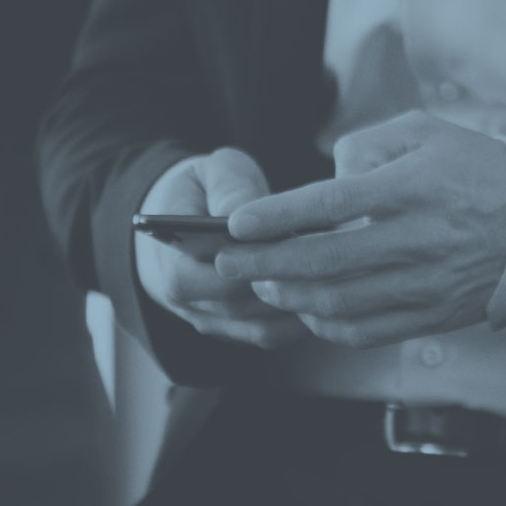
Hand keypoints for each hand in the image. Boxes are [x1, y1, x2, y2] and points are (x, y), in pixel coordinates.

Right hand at [135, 148, 310, 348]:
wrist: (181, 216)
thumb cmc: (202, 189)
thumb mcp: (211, 171)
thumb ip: (227, 186)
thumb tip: (238, 212)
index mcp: (170, 261)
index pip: (215, 277)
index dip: (258, 264)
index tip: (296, 241)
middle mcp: (184, 301)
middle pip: (243, 306)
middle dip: (286, 284)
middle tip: (330, 262)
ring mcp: (209, 320)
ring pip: (260, 327)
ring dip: (298, 306)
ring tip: (335, 277)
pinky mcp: (232, 329)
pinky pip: (269, 334)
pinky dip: (298, 319)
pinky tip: (326, 293)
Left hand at [217, 111, 505, 347]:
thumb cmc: (478, 170)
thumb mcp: (427, 131)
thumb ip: (367, 146)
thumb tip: (328, 177)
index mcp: (410, 188)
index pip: (328, 204)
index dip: (276, 217)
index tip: (237, 225)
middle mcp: (415, 239)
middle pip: (322, 260)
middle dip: (264, 264)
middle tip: (226, 264)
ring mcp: (424, 283)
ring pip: (338, 301)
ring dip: (290, 296)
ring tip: (263, 284)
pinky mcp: (431, 315)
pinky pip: (367, 330)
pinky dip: (327, 325)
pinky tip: (307, 310)